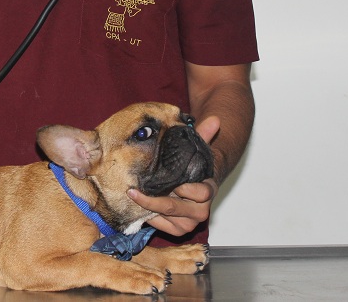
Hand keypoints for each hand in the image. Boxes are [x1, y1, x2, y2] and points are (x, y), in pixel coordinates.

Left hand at [128, 115, 220, 235]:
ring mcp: (190, 222)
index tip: (171, 182)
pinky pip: (161, 227)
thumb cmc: (194, 166)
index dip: (185, 189)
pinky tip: (138, 204)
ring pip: (167, 219)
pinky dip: (149, 217)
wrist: (193, 184)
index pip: (202, 193)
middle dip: (154, 201)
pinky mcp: (178, 230)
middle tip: (134, 191)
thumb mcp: (198, 149)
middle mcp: (201, 209)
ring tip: (132, 195)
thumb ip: (205, 134)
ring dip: (149, 209)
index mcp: (209, 190)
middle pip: (176, 209)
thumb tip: (214, 119)